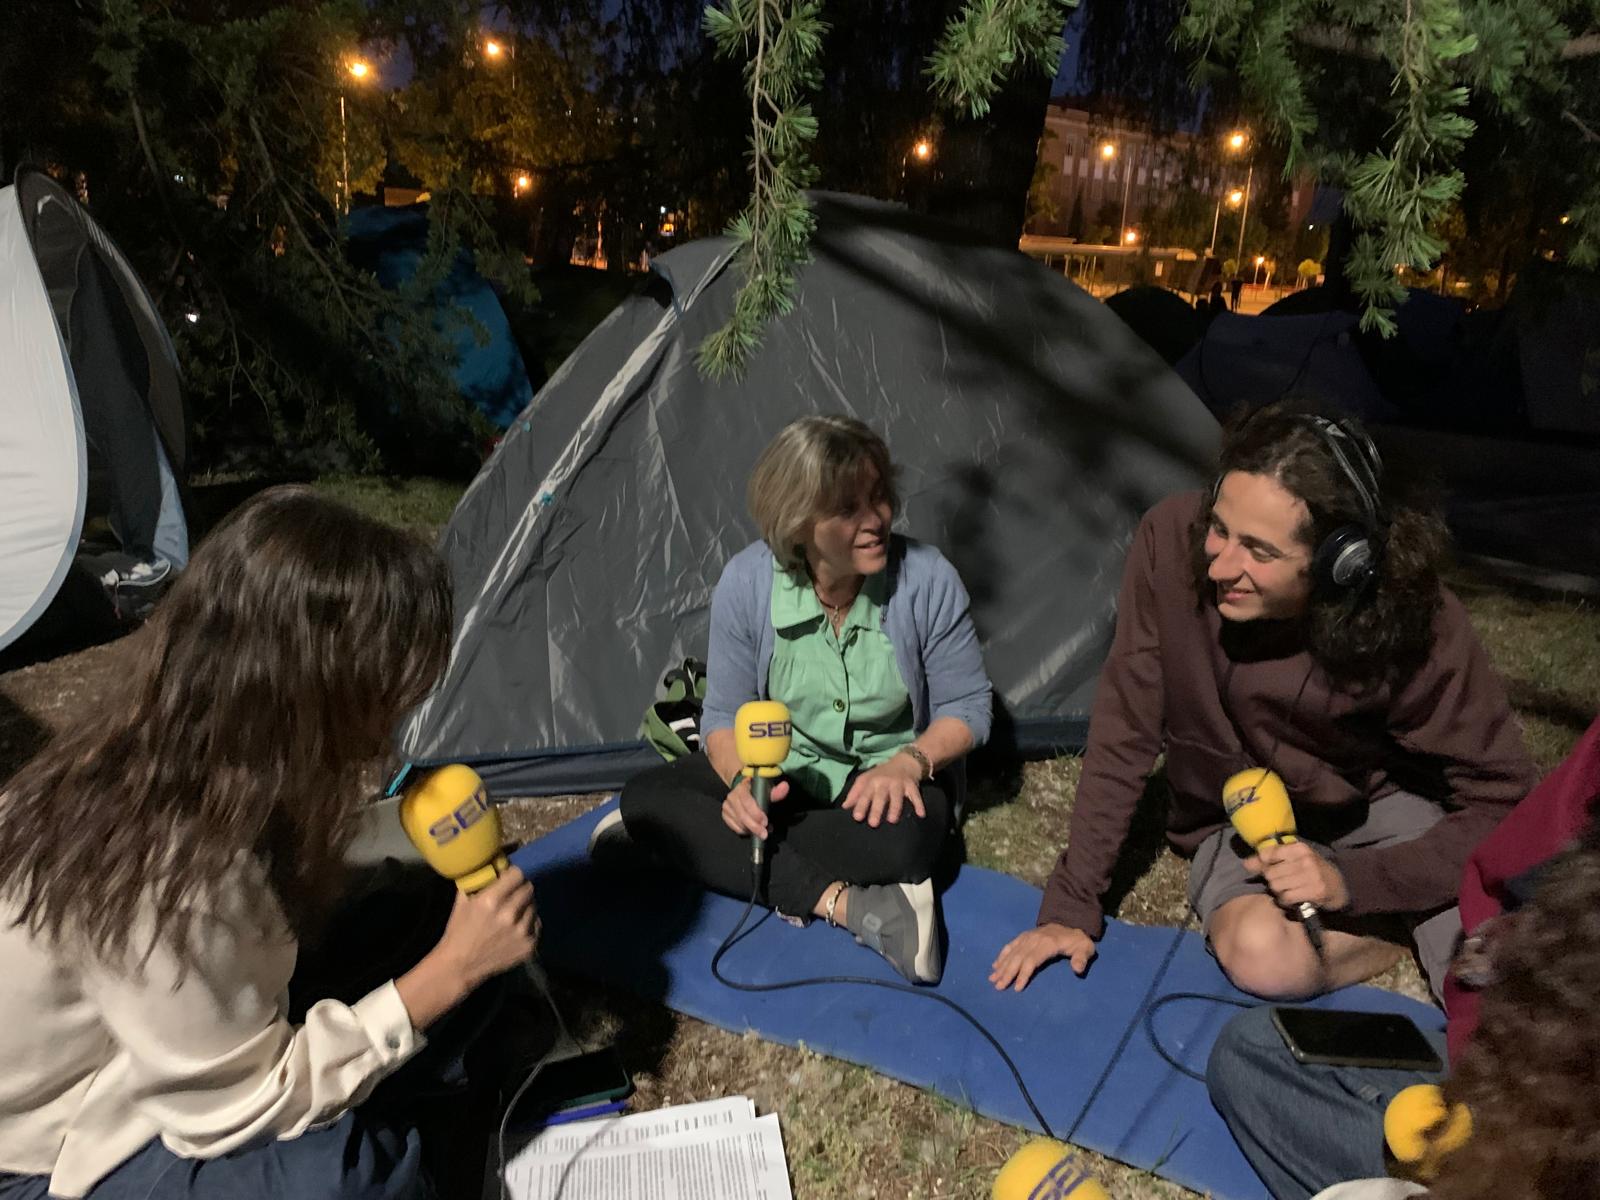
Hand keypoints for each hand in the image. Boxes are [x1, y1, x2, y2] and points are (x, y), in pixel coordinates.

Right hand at [433, 867, 539, 987]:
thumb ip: (479, 881)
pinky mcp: (529, 945)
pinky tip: (516, 927)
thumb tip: (493, 864)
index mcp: (491, 901)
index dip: (513, 875)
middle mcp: (509, 915)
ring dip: (525, 905)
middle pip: (528, 888)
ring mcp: (521, 932)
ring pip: (534, 905)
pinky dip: (529, 922)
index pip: (518, 874)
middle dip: (520, 888)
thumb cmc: (459, 931)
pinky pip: (537, 923)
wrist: (460, 966)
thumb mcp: (463, 901)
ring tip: (514, 912)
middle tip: (513, 894)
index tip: (509, 878)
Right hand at [721, 775, 790, 839]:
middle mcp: (732, 796)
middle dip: (754, 826)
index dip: (756, 813)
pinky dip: (744, 831)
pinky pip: (734, 827)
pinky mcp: (725, 814)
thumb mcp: (767, 789)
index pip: (747, 801)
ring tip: (762, 832)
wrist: (743, 789)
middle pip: (742, 815)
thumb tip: (785, 787)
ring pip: (738, 822)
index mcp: (742, 787)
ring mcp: (727, 806)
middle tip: (764, 834)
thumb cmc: (757, 791)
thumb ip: (776, 791)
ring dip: (750, 830)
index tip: (765, 822)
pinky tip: (752, 831)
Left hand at [840, 756, 924, 827]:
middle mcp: (885, 782)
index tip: (857, 817)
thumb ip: (855, 793)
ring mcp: (899, 783)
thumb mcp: (866, 780)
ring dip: (895, 808)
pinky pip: (916, 796)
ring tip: (892, 820)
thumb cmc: (881, 775)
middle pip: (880, 796)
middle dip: (877, 809)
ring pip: (897, 796)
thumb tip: (844, 807)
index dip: (861, 805)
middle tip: (873, 823)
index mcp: (872, 781)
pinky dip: (919, 804)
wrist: (904, 762)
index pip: (865, 794)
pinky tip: (921, 814)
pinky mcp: (912, 785)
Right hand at [989, 923, 1096, 989]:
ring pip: (1012, 953)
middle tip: (998, 987)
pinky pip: (1010, 946)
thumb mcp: (1085, 948)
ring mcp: (1027, 937)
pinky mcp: (1023, 936)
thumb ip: (1081, 958)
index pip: (1032, 960)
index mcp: (1048, 943)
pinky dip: (1002, 956)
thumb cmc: (1077, 941)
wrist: (1069, 922)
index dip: (1024, 974)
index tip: (1017, 988)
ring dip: (1002, 966)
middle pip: (1018, 958)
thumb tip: (1077, 969)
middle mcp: (1034, 939)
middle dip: (1008, 973)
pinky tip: (995, 966)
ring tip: (992, 979)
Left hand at [1243, 840, 1349, 910]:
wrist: (1338, 886)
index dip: (1265, 864)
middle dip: (1273, 880)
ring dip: (1279, 891)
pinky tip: (1294, 897)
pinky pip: (1286, 898)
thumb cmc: (1310, 870)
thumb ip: (1268, 859)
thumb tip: (1246, 864)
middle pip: (1270, 873)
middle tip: (1284, 881)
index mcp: (1299, 848)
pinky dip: (1286, 900)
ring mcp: (1311, 876)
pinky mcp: (1314, 892)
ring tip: (1289, 889)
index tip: (1273, 867)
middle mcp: (1305, 860)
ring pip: (1276, 886)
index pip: (1267, 854)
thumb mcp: (1292, 859)